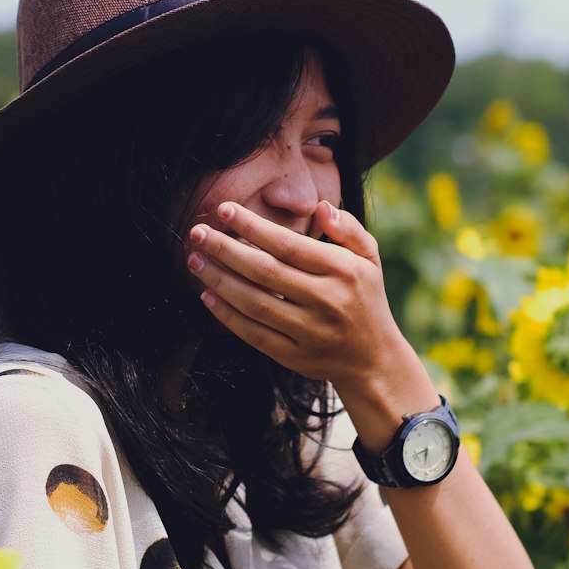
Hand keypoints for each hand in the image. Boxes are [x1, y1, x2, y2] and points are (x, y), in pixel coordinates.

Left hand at [186, 199, 405, 391]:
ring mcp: (310, 332)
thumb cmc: (365, 299)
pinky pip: (254, 335)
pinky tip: (207, 296)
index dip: (253, 226)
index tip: (224, 210)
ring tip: (195, 260)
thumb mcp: (369, 259)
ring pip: (255, 304)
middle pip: (266, 272)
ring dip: (219, 280)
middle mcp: (327, 301)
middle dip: (225, 250)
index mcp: (343, 271)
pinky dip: (227, 316)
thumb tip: (320, 207)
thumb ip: (347, 229)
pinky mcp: (294, 357)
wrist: (374, 361)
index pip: (290, 245)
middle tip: (197, 233)